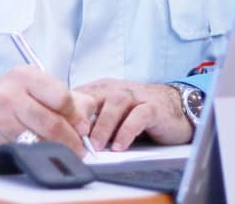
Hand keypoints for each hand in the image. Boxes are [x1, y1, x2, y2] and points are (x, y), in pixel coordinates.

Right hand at [0, 65, 95, 158]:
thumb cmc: (9, 97)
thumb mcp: (34, 84)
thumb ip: (66, 96)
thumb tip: (87, 118)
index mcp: (24, 76)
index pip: (61, 96)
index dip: (76, 115)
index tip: (82, 126)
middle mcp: (9, 95)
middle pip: (52, 122)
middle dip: (72, 139)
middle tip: (80, 147)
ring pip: (40, 140)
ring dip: (58, 149)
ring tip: (66, 151)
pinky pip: (26, 152)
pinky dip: (40, 155)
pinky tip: (46, 153)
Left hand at [75, 79, 193, 151]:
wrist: (177, 108)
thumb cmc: (138, 112)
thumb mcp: (110, 112)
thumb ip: (91, 119)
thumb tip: (64, 136)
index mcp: (103, 89)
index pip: (79, 96)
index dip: (66, 112)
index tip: (57, 130)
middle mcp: (118, 89)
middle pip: (95, 96)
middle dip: (81, 115)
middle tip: (72, 137)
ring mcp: (137, 96)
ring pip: (116, 103)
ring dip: (104, 125)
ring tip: (97, 145)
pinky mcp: (154, 108)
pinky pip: (139, 116)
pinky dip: (128, 130)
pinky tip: (120, 145)